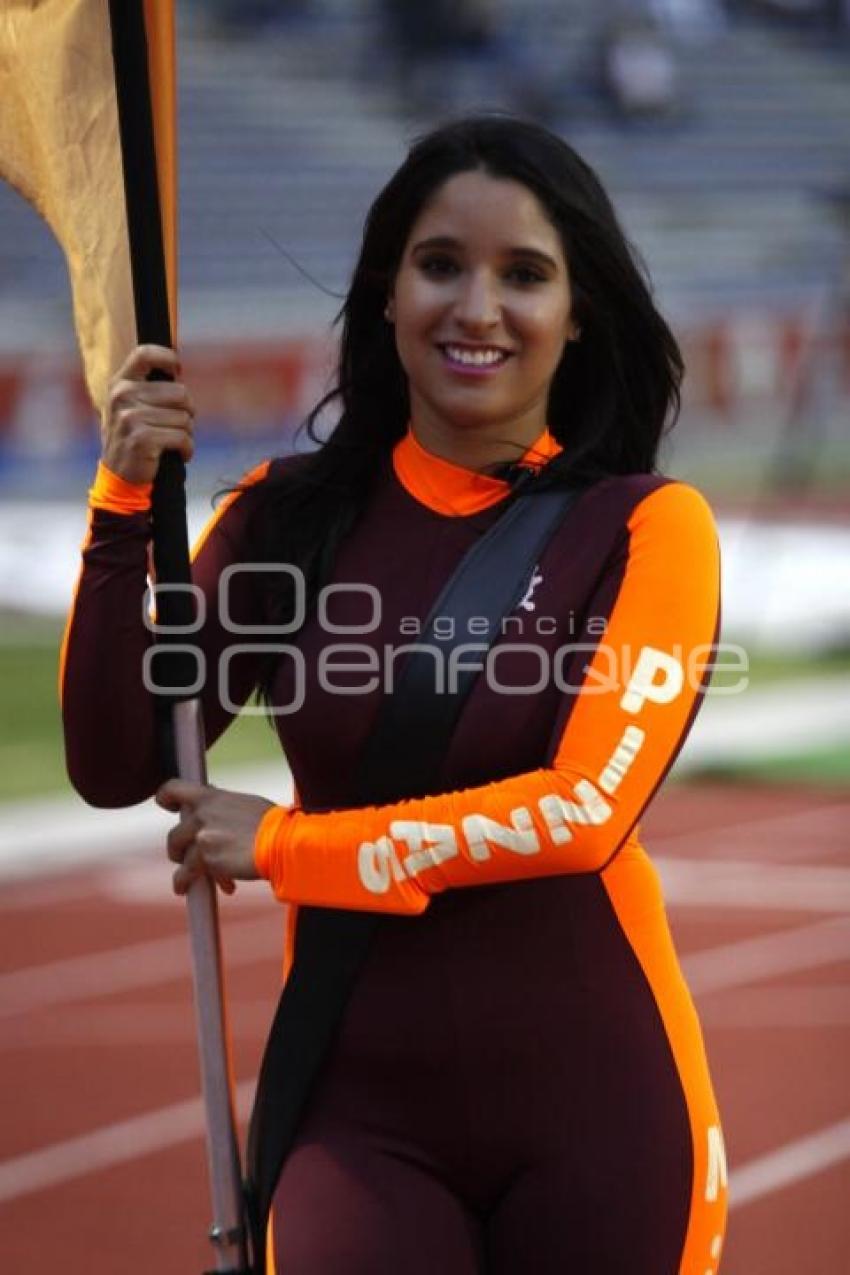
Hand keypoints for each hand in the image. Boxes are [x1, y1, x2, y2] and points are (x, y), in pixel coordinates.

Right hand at [102, 344, 195, 483]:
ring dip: (186, 433)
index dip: (168, 358)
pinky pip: (183, 438)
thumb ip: (147, 387)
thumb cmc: (133, 437)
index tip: (177, 371)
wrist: (118, 475)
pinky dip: (187, 449)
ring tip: (172, 442)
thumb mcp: (130, 406)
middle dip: (187, 412)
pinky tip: (179, 454)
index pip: (145, 354)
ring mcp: (130, 417)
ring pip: (184, 418)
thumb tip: (177, 369)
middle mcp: (122, 396)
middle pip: (180, 392)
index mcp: (119, 383)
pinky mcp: (142, 438)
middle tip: (178, 425)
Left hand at [156, 779, 273, 895]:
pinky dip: (184, 883)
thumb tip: (212, 800)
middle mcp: (202, 814)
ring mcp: (202, 836)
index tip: (168, 806)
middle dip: (180, 848)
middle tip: (189, 855)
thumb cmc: (271, 824)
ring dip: (185, 868)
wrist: (281, 843)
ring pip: (179, 855)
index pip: (173, 788)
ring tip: (188, 878)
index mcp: (211, 797)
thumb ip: (222, 804)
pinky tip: (184, 889)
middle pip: (175, 833)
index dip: (166, 798)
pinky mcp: (205, 859)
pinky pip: (186, 874)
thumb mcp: (244, 804)